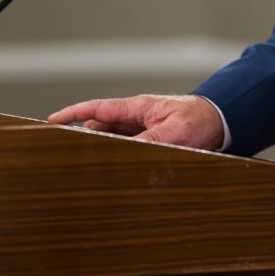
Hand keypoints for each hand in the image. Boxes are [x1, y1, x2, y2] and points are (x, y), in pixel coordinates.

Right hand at [46, 94, 224, 149]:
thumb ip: (147, 143)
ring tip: (85, 166)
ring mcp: (143, 128)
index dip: (73, 114)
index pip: (98, 109)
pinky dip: (118, 155)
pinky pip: (128, 146)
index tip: (51, 121)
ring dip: (102, 150)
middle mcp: (137, 117)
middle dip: (82, 137)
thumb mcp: (173, 133)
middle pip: (101, 126)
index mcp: (138, 107)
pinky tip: (113, 168)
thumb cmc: (200, 121)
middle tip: (64, 152)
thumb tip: (124, 153)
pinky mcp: (151, 139)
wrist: (223, 121)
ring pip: (113, 139)